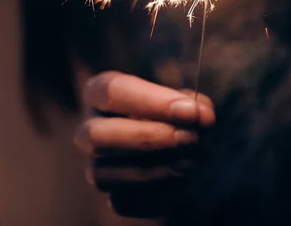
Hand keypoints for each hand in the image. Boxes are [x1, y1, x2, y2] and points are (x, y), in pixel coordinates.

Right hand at [74, 71, 214, 217]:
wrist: (189, 151)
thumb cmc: (181, 115)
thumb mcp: (188, 102)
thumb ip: (194, 105)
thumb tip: (202, 117)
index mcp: (101, 92)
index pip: (112, 90)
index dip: (151, 101)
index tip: (190, 110)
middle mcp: (88, 129)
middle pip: (97, 135)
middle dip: (147, 138)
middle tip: (190, 138)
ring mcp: (94, 165)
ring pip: (103, 173)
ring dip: (152, 169)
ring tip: (189, 162)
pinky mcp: (111, 195)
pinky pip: (121, 201)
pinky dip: (153, 193)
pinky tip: (178, 181)